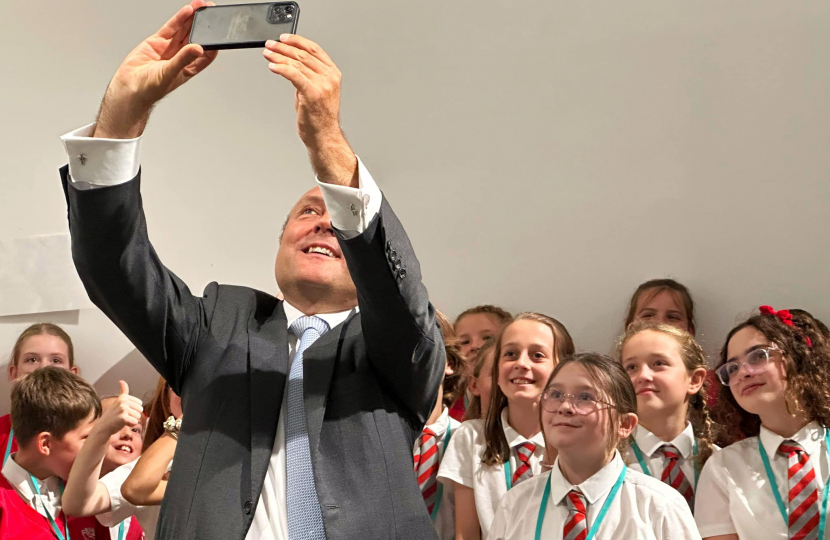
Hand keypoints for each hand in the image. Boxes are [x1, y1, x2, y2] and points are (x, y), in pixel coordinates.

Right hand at [94, 0, 217, 138]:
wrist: (128, 87)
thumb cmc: (149, 89)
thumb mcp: (170, 74)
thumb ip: (183, 59)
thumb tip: (197, 49)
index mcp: (188, 69)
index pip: (205, 55)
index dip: (212, 44)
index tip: (219, 35)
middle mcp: (179, 57)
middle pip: (195, 38)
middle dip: (203, 26)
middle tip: (211, 13)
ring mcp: (168, 48)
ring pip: (183, 30)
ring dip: (192, 19)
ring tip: (201, 7)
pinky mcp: (156, 42)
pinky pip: (170, 28)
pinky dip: (179, 19)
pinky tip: (187, 11)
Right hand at [97, 381, 143, 436]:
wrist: (103, 427)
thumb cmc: (113, 415)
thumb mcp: (118, 401)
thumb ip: (123, 391)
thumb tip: (121, 381)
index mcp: (124, 397)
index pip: (140, 404)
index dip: (134, 409)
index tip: (124, 411)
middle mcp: (123, 401)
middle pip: (140, 409)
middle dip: (133, 415)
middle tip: (123, 416)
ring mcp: (123, 409)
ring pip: (138, 416)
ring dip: (132, 420)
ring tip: (122, 420)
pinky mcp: (123, 417)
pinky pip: (135, 422)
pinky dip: (130, 425)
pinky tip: (122, 424)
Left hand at [263, 35, 343, 148]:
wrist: (324, 136)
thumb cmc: (319, 117)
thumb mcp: (316, 90)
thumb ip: (307, 75)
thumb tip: (290, 63)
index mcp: (332, 73)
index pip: (314, 49)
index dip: (297, 41)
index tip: (283, 38)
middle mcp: (329, 77)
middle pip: (303, 55)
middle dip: (283, 48)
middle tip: (270, 45)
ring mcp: (322, 85)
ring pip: (296, 64)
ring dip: (278, 57)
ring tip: (268, 55)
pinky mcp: (312, 93)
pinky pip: (294, 75)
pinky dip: (281, 69)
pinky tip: (272, 67)